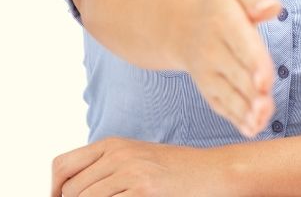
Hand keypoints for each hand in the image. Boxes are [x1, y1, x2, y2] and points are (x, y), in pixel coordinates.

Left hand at [52, 139, 222, 196]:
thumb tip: (68, 192)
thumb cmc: (174, 171)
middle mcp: (118, 154)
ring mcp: (131, 172)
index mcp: (114, 144)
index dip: (53, 190)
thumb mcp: (136, 160)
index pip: (62, 166)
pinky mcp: (142, 191)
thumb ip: (105, 170)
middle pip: (70, 190)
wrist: (212, 172)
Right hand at [173, 0, 279, 137]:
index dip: (253, 63)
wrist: (178, 26)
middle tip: (266, 108)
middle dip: (252, 93)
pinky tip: (252, 129)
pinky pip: (221, 105)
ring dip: (244, 111)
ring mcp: (207, 73)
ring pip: (227, 94)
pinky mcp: (207, 88)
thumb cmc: (220, 5)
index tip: (264, 81)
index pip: (241, 43)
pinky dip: (236, 119)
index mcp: (223, 20)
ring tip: (260, 122)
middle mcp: (212, 50)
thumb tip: (271, 8)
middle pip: (236, 74)